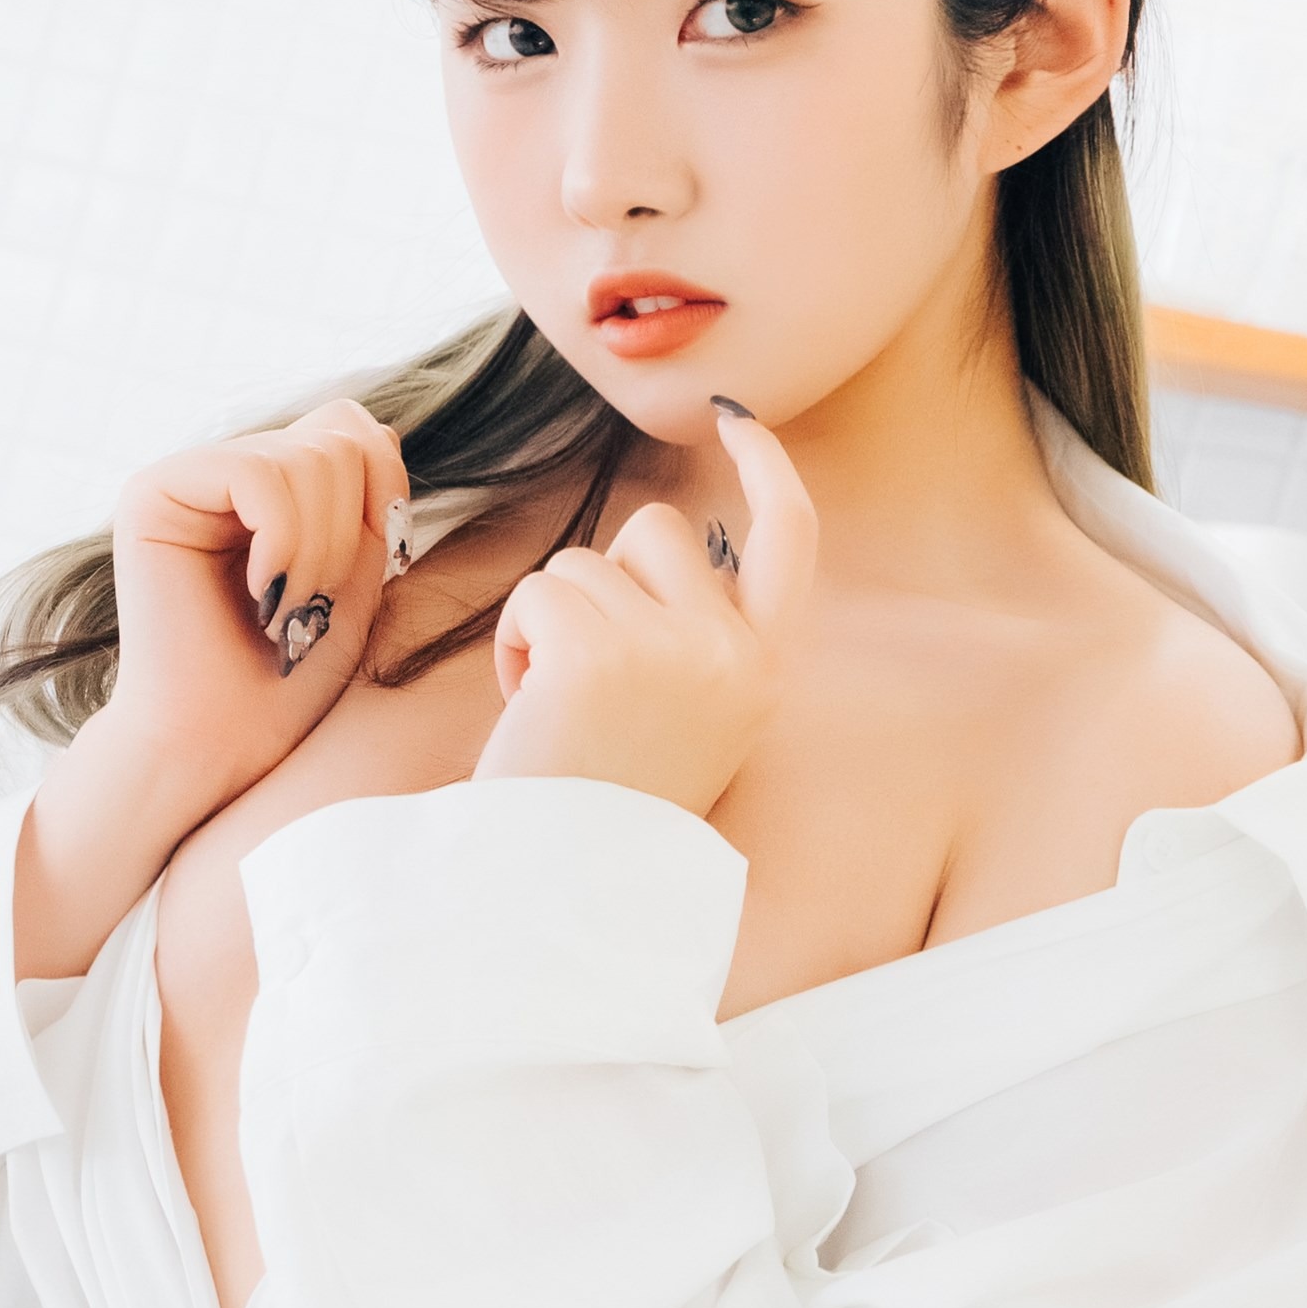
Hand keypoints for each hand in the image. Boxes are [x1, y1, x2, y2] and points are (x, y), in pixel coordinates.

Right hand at [15, 399, 410, 972]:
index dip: (381, 491)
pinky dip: (284, 543)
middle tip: (307, 606)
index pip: (350, 428)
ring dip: (316, 550)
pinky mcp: (151, 493)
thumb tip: (367, 423)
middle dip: (347, 533)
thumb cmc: (290, 675)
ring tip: (283, 610)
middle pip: (334, 439)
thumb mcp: (354, 571)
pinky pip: (257, 475)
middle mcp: (220, 467)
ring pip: (301, 458)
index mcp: (268, 482)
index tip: (365, 572)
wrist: (222, 744)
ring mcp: (183, 475)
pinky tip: (260, 595)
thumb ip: (364, 493)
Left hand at [476, 402, 813, 817]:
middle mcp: (732, 652)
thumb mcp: (690, 715)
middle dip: (609, 573)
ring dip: (554, 618)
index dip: (767, 469)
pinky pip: (539, 591)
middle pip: (658, 528)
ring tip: (560, 706)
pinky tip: (529, 705)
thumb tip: (660, 536)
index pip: (790, 539)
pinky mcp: (598, 652)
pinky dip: (516, 641)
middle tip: (592, 669)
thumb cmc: (609, 803)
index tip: (738, 422)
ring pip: (586, 559)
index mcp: (763, 671)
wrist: (565, 885)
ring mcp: (671, 649)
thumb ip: (694, 634)